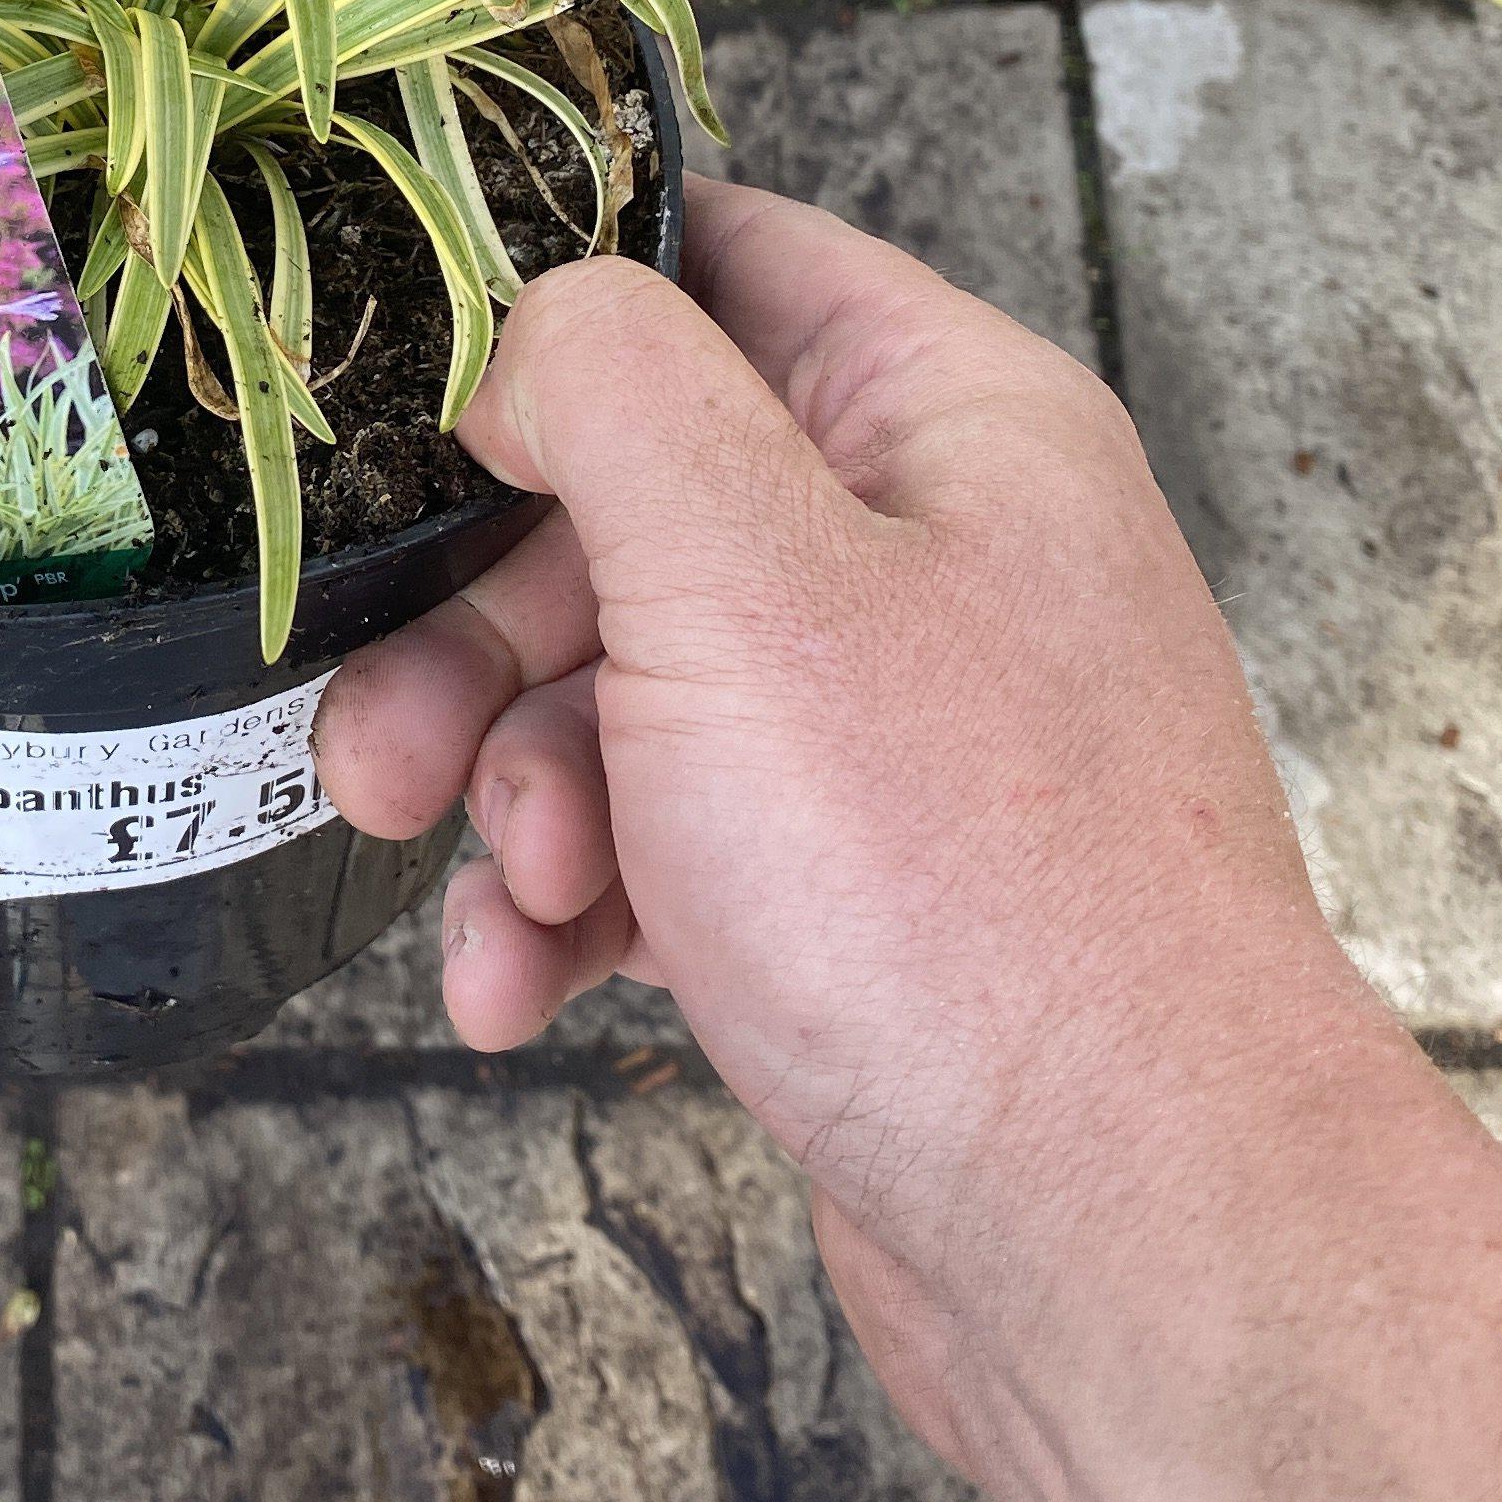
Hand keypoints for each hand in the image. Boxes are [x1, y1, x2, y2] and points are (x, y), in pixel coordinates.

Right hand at [317, 186, 1501, 1501]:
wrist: (1126, 1243)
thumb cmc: (959, 891)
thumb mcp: (743, 570)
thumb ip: (612, 386)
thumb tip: (527, 327)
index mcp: (948, 422)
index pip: (724, 258)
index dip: (550, 302)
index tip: (398, 391)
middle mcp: (938, 560)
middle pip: (632, 511)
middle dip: (479, 636)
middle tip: (375, 751)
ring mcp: (900, 743)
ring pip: (626, 698)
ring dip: (513, 795)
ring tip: (501, 902)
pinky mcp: (862, 904)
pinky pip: (669, 854)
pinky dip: (575, 912)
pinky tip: (522, 993)